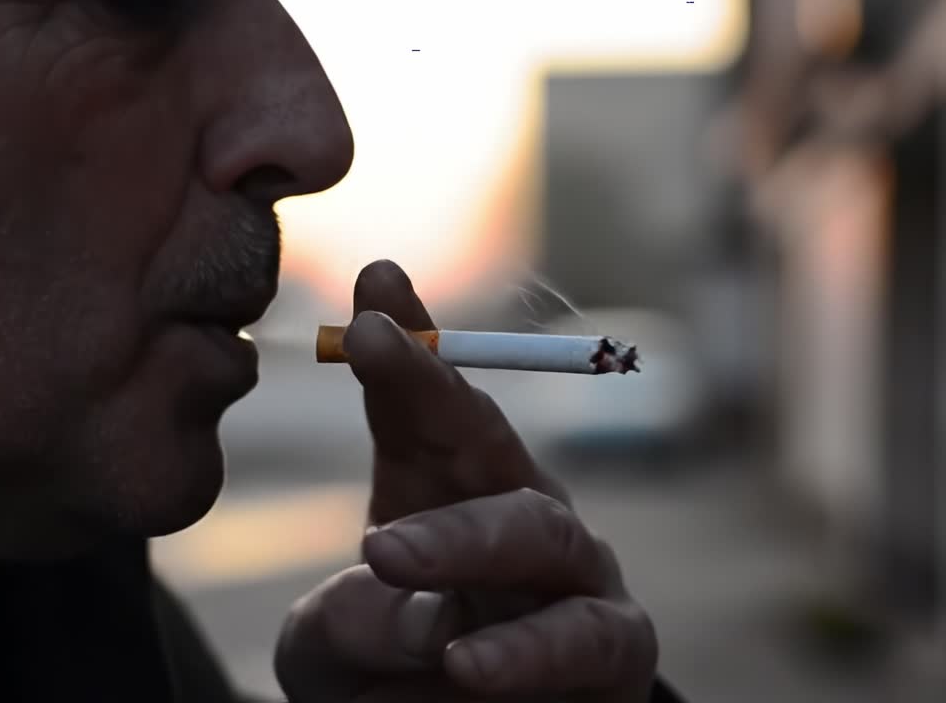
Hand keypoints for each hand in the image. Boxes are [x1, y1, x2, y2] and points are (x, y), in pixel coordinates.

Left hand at [274, 261, 658, 700]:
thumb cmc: (391, 681)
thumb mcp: (333, 643)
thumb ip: (346, 618)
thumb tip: (397, 593)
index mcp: (444, 493)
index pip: (426, 409)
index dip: (406, 345)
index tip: (376, 283)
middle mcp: (516, 517)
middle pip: (489, 439)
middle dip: (434, 388)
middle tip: (370, 348)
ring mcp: (573, 579)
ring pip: (543, 530)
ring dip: (467, 534)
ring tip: (385, 550)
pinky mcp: (612, 652)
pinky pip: (583, 638)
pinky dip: (528, 650)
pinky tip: (466, 666)